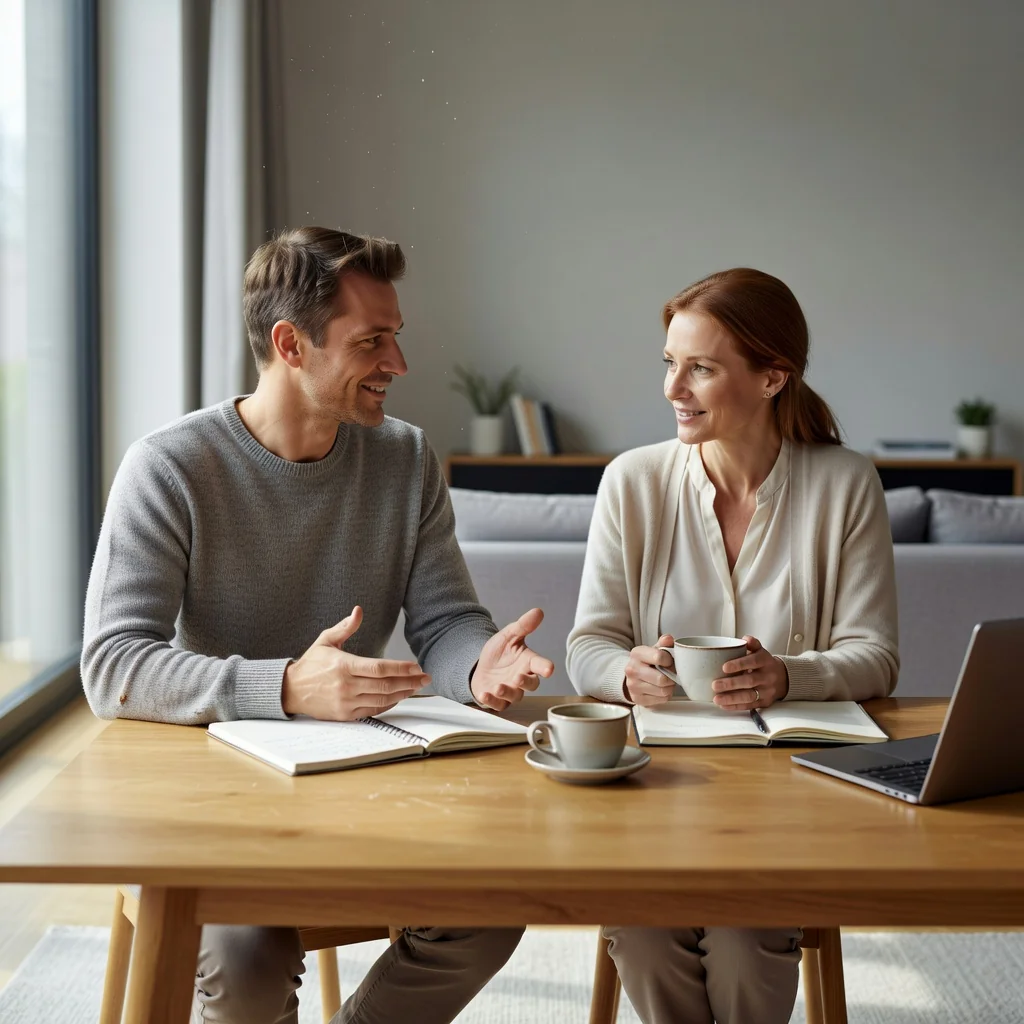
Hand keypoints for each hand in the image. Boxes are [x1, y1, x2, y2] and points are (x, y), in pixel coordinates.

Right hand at [282, 606, 429, 719]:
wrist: (290, 690)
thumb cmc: (311, 664)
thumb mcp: (326, 640)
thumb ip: (345, 627)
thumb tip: (358, 610)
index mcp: (344, 665)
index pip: (379, 668)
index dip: (401, 668)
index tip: (417, 667)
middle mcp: (346, 686)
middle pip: (385, 685)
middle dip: (409, 682)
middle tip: (425, 678)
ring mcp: (346, 702)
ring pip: (382, 699)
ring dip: (402, 693)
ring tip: (416, 687)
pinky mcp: (345, 714)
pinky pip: (373, 710)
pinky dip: (388, 704)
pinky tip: (398, 696)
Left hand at [471, 607, 554, 710]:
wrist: (480, 666)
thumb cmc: (499, 653)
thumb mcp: (508, 636)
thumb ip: (523, 626)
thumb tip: (538, 611)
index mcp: (528, 662)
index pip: (540, 665)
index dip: (545, 667)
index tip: (549, 669)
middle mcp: (522, 678)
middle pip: (531, 684)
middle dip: (525, 682)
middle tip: (518, 678)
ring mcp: (511, 691)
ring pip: (515, 696)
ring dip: (507, 692)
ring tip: (498, 687)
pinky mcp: (498, 700)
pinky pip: (497, 705)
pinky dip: (491, 701)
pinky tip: (484, 694)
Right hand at [623, 634, 675, 705]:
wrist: (632, 675)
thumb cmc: (648, 662)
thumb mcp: (654, 649)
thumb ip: (664, 643)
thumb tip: (669, 639)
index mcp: (636, 654)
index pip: (659, 657)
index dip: (670, 661)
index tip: (670, 661)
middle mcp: (632, 670)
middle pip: (662, 679)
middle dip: (671, 677)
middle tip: (671, 674)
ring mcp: (633, 686)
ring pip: (663, 691)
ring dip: (670, 687)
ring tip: (667, 682)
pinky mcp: (637, 699)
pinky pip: (661, 700)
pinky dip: (665, 695)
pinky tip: (661, 689)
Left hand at [712, 635, 788, 709]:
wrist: (783, 678)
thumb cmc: (764, 663)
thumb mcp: (760, 651)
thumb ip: (752, 644)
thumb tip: (745, 639)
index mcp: (765, 661)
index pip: (753, 662)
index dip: (739, 664)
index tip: (724, 667)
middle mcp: (767, 676)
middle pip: (750, 681)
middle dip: (731, 684)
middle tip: (715, 685)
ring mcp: (767, 691)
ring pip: (749, 696)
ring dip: (731, 698)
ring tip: (716, 698)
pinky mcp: (764, 702)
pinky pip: (749, 706)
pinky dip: (735, 706)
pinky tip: (723, 705)